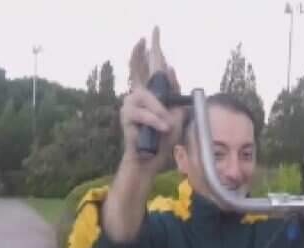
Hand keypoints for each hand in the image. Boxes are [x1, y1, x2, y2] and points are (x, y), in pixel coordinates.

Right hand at [120, 27, 184, 165]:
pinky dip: (154, 121)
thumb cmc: (164, 138)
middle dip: (140, 55)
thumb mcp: (176, 113)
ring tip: (167, 126)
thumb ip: (174, 93)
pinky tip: (162, 128)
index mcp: (151, 94)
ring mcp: (130, 104)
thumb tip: (170, 69)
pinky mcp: (126, 116)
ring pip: (146, 97)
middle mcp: (137, 95)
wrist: (153, 158)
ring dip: (159, 112)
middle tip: (145, 40)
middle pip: (138, 71)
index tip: (151, 34)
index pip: (149, 68)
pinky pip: (143, 113)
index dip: (148, 50)